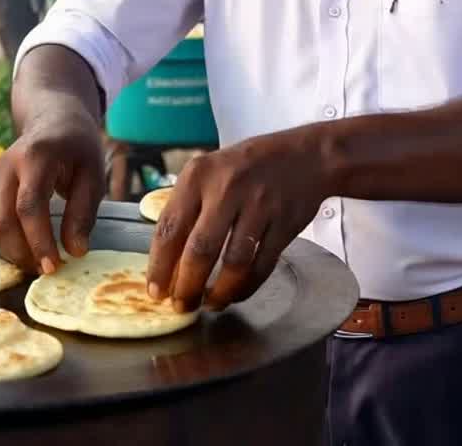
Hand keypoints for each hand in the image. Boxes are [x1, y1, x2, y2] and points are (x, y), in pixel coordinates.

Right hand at [0, 111, 104, 275]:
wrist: (53, 119)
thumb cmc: (78, 146)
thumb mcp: (93, 174)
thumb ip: (83, 212)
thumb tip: (75, 251)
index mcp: (35, 157)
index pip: (29, 206)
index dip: (39, 241)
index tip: (53, 266)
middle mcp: (6, 166)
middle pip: (2, 221)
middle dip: (22, 253)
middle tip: (48, 270)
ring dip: (14, 252)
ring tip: (42, 262)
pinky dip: (10, 242)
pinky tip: (31, 249)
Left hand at [147, 129, 328, 312]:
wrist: (305, 156)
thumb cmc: (246, 167)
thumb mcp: (209, 171)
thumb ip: (187, 208)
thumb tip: (165, 262)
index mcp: (199, 175)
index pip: (170, 228)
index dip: (159, 267)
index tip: (155, 292)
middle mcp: (227, 188)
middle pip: (200, 250)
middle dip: (187, 287)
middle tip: (182, 306)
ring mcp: (259, 205)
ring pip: (235, 263)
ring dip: (219, 292)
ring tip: (209, 304)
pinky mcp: (285, 223)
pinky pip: (262, 266)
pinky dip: (246, 287)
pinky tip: (235, 294)